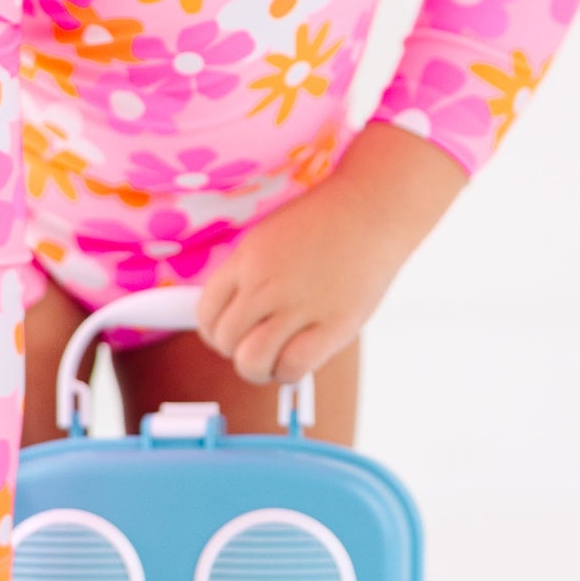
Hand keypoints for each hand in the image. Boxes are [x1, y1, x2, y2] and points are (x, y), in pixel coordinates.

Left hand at [194, 122, 468, 385]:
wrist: (372, 208)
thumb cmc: (327, 222)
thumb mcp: (273, 237)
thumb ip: (252, 273)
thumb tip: (237, 316)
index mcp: (247, 258)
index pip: (206, 312)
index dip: (214, 332)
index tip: (231, 335)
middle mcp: (264, 283)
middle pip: (225, 340)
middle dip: (237, 351)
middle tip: (259, 347)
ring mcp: (297, 305)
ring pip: (251, 361)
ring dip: (260, 368)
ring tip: (276, 359)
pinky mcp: (331, 325)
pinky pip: (292, 367)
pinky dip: (289, 372)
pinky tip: (300, 359)